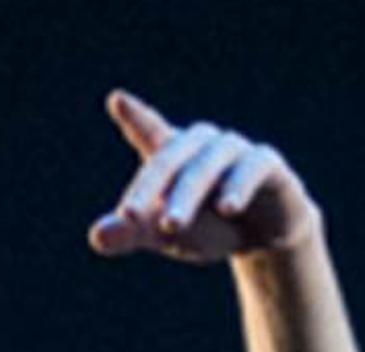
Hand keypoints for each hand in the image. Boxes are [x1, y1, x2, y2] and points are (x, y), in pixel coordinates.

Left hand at [84, 90, 317, 265]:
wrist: (266, 235)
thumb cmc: (209, 226)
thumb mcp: (166, 235)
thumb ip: (132, 233)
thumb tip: (96, 237)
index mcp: (174, 156)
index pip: (150, 132)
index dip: (136, 118)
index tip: (118, 101)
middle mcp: (203, 146)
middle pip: (172, 158)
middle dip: (150, 189)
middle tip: (130, 218)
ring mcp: (237, 152)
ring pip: (208, 164)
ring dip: (188, 194)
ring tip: (171, 225)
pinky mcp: (269, 165)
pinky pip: (254, 167)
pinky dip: (239, 186)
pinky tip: (228, 208)